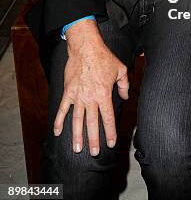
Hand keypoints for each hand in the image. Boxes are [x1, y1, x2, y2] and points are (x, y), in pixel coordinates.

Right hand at [54, 20, 128, 155]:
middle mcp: (90, 98)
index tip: (111, 143)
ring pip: (77, 120)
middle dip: (94, 139)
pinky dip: (58, 121)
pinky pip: (62, 109)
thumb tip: (125, 96)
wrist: (86, 47)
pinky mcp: (68, 91)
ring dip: (77, 135)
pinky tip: (57, 132)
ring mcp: (77, 96)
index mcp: (104, 94)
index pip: (108, 118)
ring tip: (77, 149)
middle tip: (94, 152)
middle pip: (92, 123)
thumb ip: (124, 85)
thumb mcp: (121, 69)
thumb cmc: (104, 57)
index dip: (110, 132)